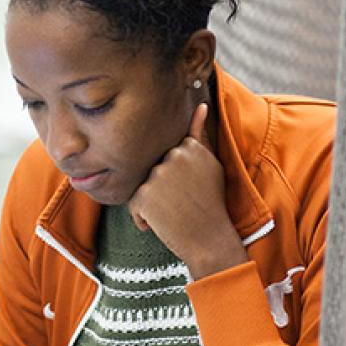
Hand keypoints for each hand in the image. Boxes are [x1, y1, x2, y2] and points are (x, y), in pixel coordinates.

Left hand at [129, 103, 247, 279]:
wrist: (210, 240)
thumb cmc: (211, 204)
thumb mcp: (211, 165)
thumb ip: (200, 136)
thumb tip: (201, 105)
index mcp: (189, 147)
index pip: (167, 158)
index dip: (175, 179)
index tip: (190, 193)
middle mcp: (174, 156)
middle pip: (153, 171)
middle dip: (161, 189)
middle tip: (183, 205)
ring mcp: (159, 174)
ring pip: (143, 187)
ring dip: (153, 204)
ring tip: (174, 214)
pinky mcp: (145, 194)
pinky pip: (134, 205)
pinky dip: (143, 219)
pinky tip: (161, 225)